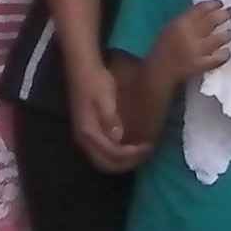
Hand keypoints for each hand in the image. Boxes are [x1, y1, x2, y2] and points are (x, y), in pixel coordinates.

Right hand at [66, 58, 147, 173]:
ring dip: (123, 160)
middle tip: (146, 151)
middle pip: (107, 164)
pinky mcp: (89, 132)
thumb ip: (110, 118)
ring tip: (141, 150)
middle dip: (128, 162)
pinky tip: (130, 144)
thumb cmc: (95, 79)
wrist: (82, 67)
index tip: (147, 146)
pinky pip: (104, 152)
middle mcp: (84, 139)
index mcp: (88, 132)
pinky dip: (118, 154)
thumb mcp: (104, 96)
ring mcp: (85, 137)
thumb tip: (118, 137)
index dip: (131, 155)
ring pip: (104, 160)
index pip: (111, 155)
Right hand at [154, 2, 230, 81]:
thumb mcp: (171, 28)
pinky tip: (227, 52)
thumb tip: (206, 12)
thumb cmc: (164, 48)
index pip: (200, 9)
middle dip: (225, 14)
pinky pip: (219, 58)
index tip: (221, 3)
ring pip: (219, 38)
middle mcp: (190, 34)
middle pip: (212, 20)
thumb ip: (187, 20)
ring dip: (228, 34)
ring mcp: (198, 50)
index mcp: (180, 23)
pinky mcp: (202, 65)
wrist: (160, 72)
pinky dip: (225, 54)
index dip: (213, 4)